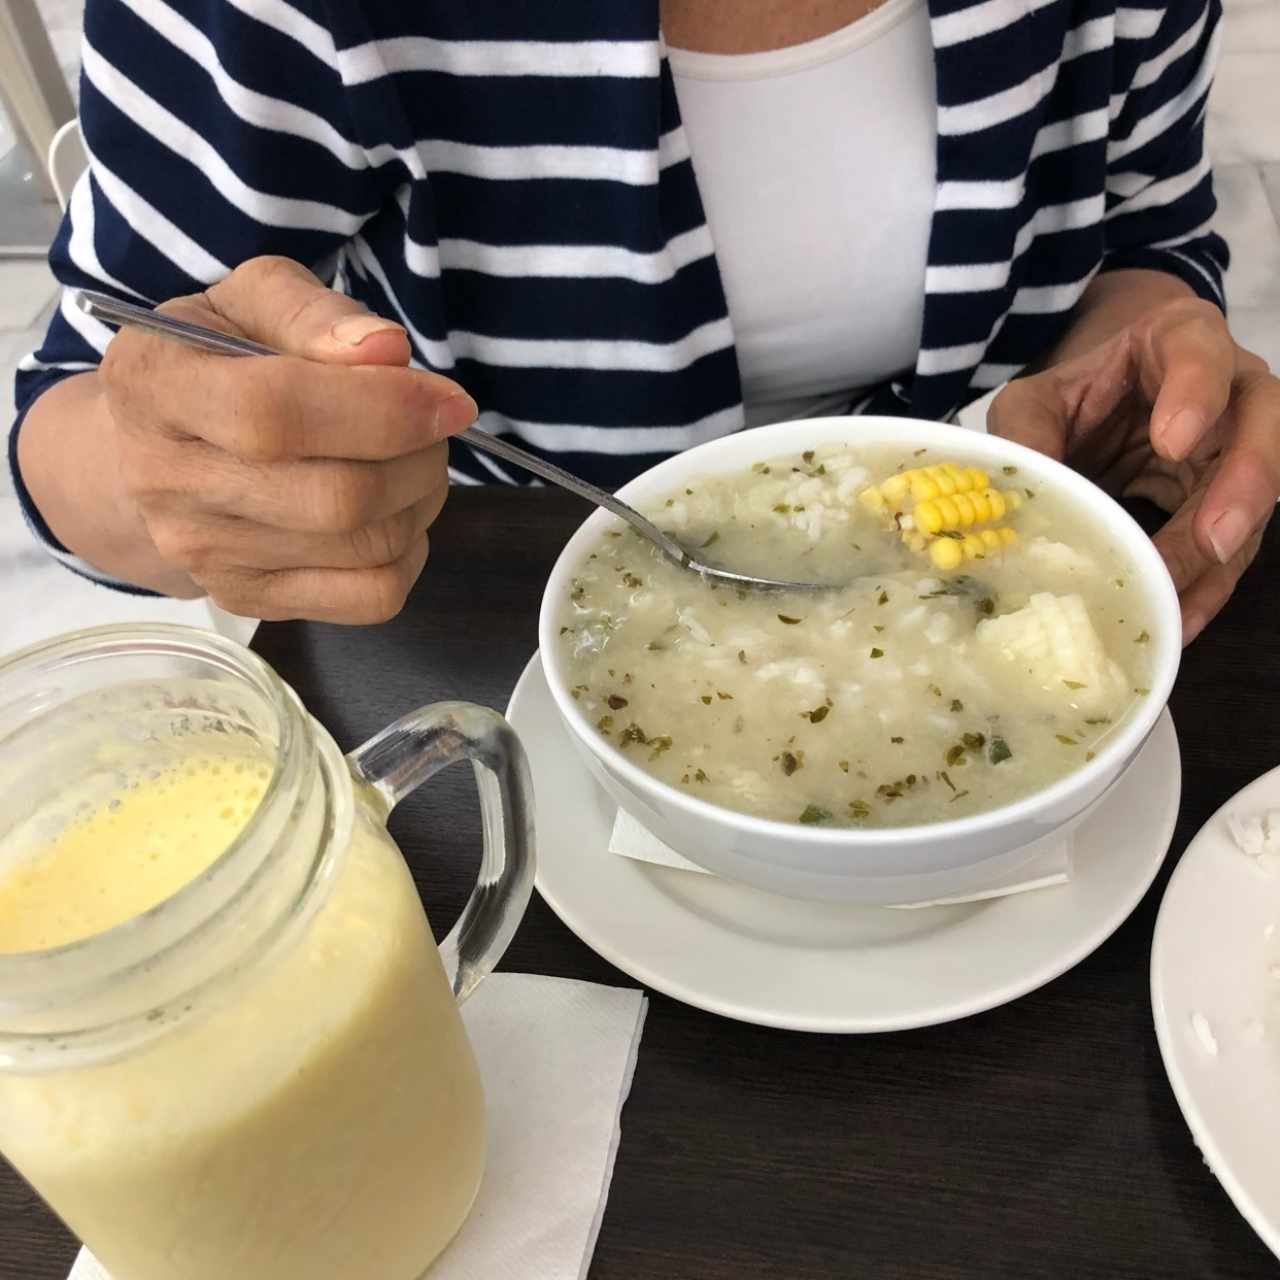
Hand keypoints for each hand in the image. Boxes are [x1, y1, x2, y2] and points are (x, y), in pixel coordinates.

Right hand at [99, 256, 475, 622]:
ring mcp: (205, 553)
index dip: (384, 409)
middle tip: (434, 428)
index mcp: (155, 384)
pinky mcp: (248, 598)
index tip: (449, 400)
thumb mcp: (249, 302)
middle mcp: (166, 480)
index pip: (277, 414)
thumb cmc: (215, 360)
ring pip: (366, 547)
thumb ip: (313, 314)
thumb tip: (386, 351)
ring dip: (422, 500)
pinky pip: (371, 596)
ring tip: (414, 462)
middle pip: (336, 497)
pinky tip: (395, 514)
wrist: (151, 450)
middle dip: (419, 459)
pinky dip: (411, 553)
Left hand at [988, 297, 1278, 643]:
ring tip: (1181, 603)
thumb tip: (1020, 501)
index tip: (1170, 442)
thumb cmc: (1072, 393)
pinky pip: (1230, 549)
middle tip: (1212, 541)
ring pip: (1255, 499)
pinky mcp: (1230, 503)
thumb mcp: (1035, 402)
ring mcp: (1240, 449)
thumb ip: (1027, 433)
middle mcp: (1233, 389)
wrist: (1097, 409)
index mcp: (1181, 338)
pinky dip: (1204, 588)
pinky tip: (1176, 622)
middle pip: (1262, 428)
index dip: (1195, 394)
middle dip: (1242, 487)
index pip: (1202, 351)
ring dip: (1220, 558)